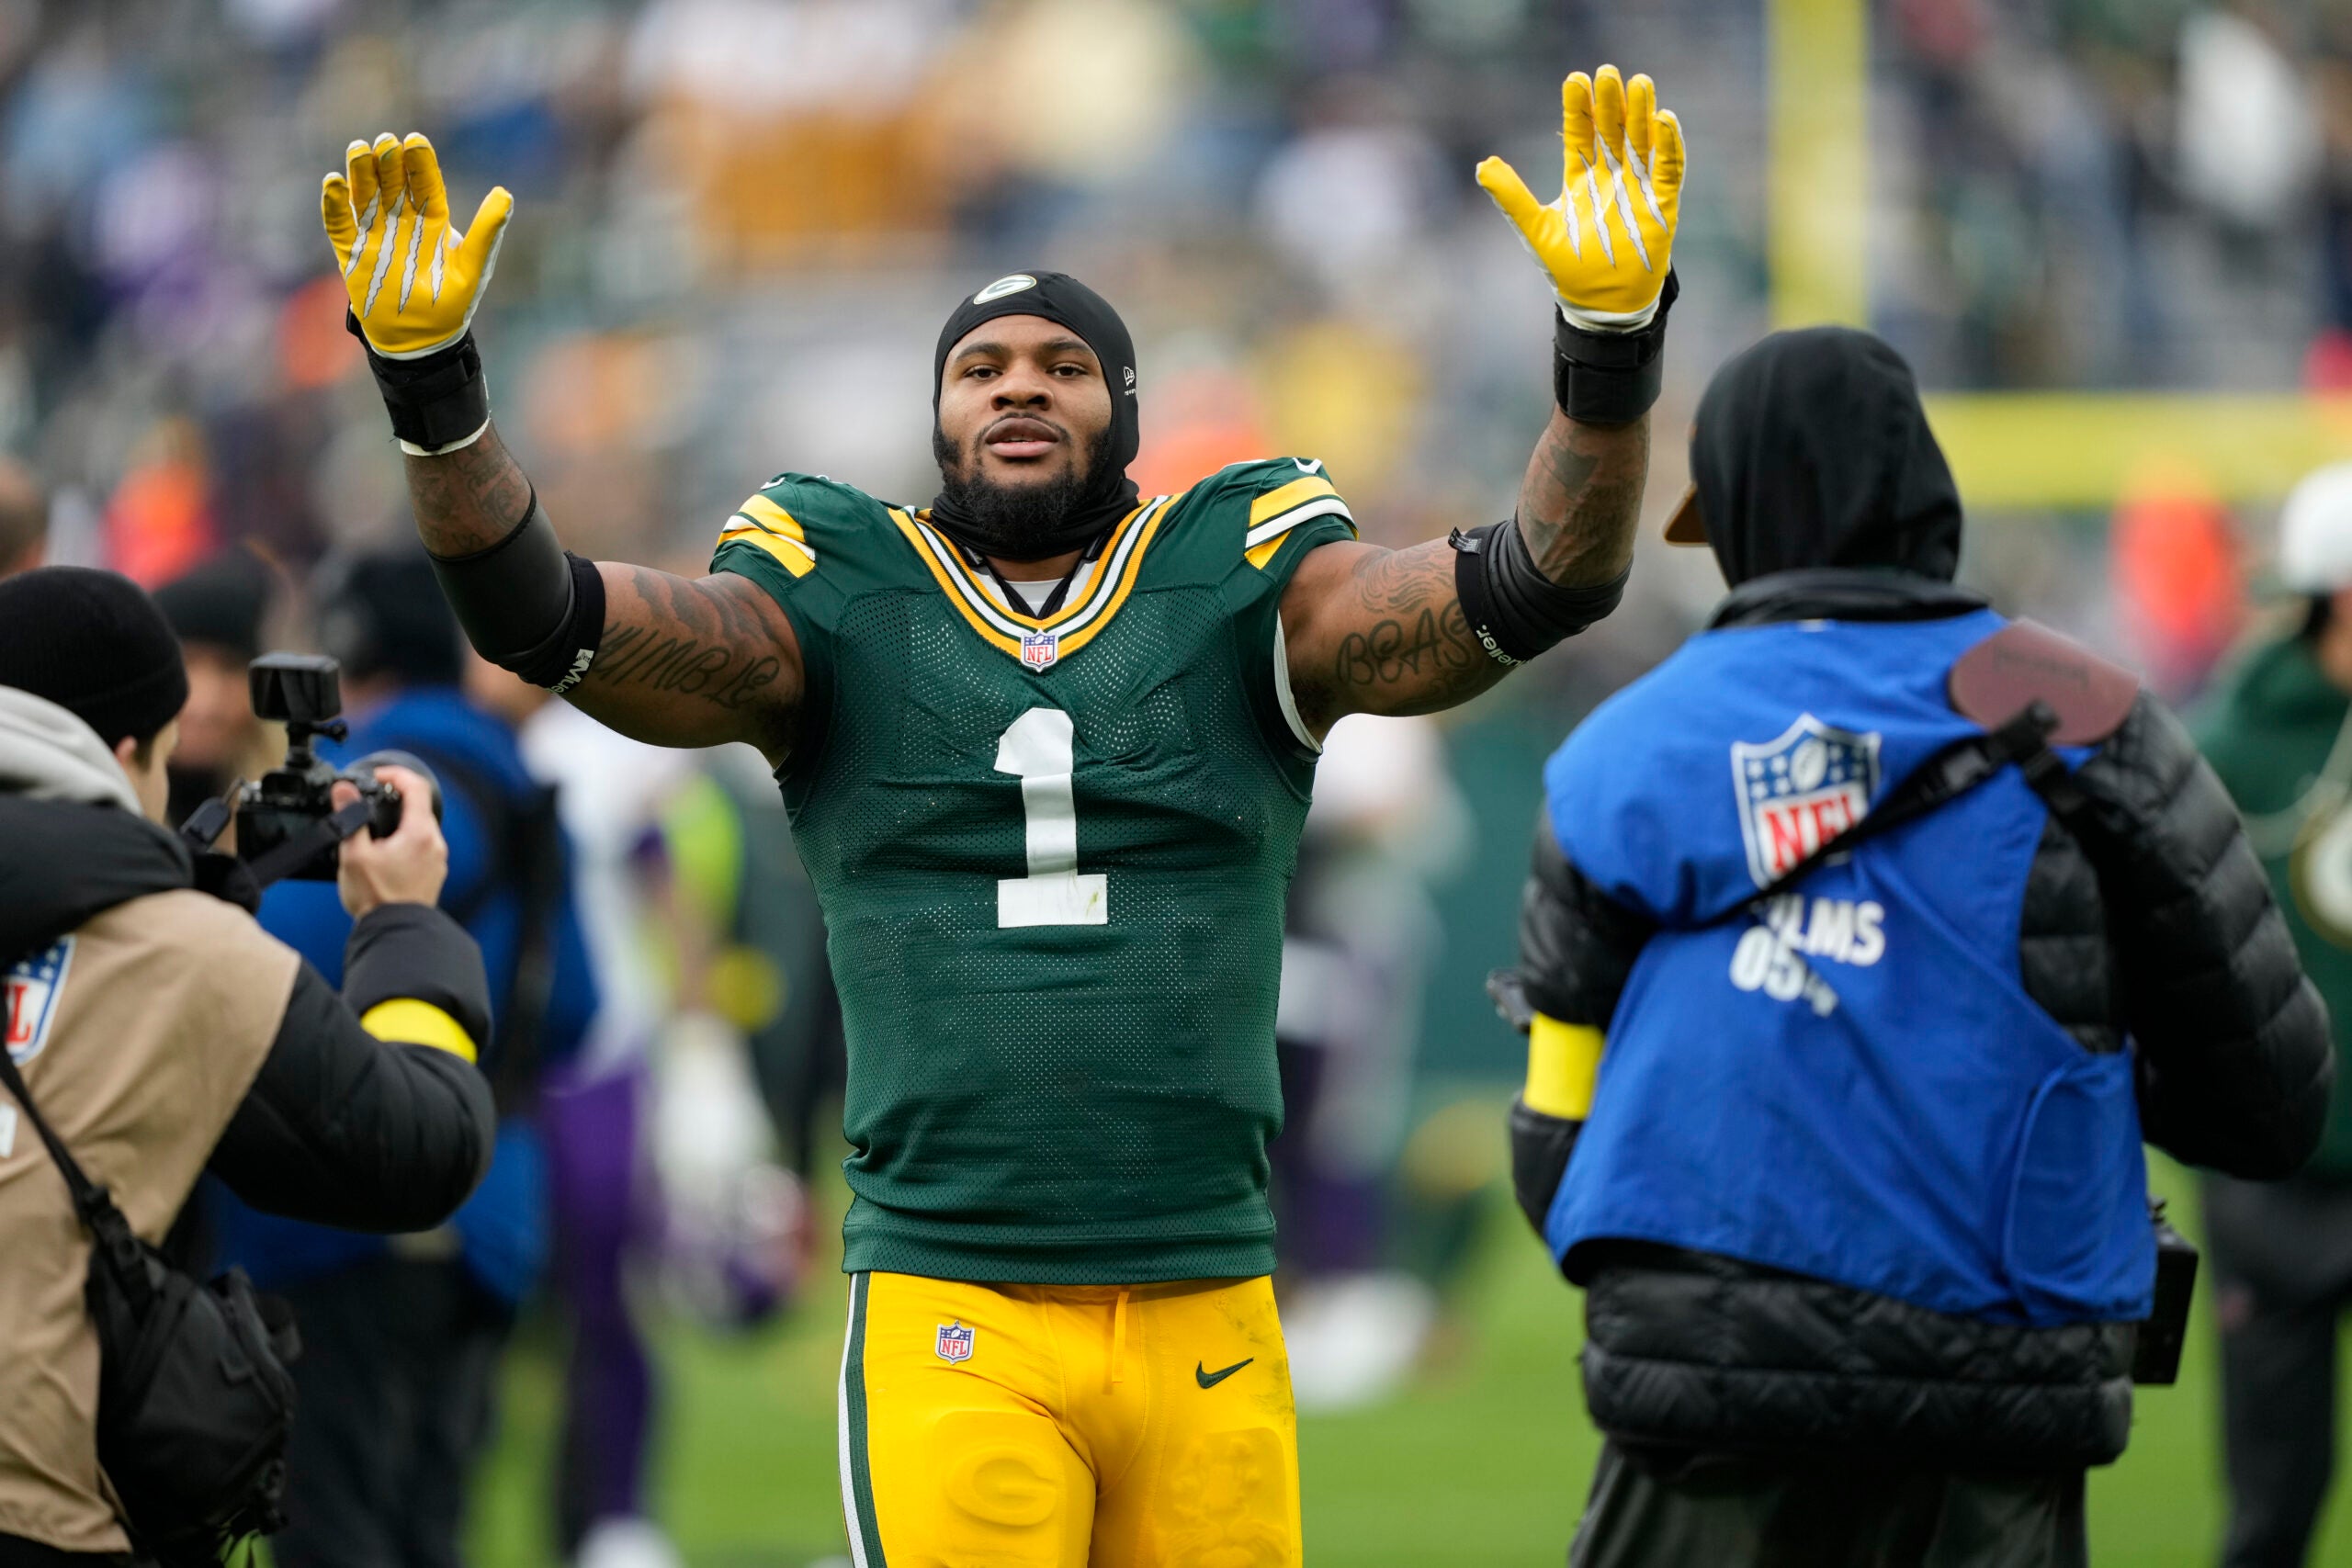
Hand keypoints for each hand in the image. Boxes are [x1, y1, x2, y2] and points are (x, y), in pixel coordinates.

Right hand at [324, 133, 511, 359]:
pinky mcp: (351, 252)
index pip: (425, 184)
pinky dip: (335, 204)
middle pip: (392, 183)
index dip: (420, 163)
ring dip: (361, 173)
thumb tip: (505, 194)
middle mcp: (403, 222)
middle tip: (385, 141)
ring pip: (365, 195)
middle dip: (388, 162)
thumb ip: (488, 232)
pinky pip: (339, 224)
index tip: (415, 140)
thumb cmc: (451, 305)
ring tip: (359, 149)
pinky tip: (334, 182)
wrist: (421, 340)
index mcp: (432, 222)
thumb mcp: (472, 267)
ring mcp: (375, 235)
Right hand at [335, 765, 447, 918]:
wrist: (394, 933)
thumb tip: (344, 790)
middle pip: (419, 806)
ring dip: (399, 820)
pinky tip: (384, 851)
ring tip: (373, 827)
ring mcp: (436, 860)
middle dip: (395, 798)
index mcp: (420, 833)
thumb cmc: (376, 898)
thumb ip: (350, 818)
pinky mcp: (432, 874)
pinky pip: (421, 846)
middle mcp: (435, 844)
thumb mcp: (354, 854)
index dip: (395, 774)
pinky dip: (404, 839)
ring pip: (420, 827)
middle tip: (370, 799)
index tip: (376, 775)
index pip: (416, 786)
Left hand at [1477, 65, 1684, 330]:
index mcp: (1581, 180)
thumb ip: (1511, 197)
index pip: (1580, 135)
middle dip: (1610, 103)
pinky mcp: (1662, 206)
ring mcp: (1638, 189)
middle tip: (1607, 72)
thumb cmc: (1569, 269)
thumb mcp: (1535, 230)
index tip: (1575, 79)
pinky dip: (1669, 146)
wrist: (1601, 305)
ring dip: (1642, 114)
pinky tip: (1664, 119)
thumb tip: (1482, 164)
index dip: (1578, 109)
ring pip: (1642, 142)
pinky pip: (1669, 169)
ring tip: (1640, 83)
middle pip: (1612, 131)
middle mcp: (1610, 178)